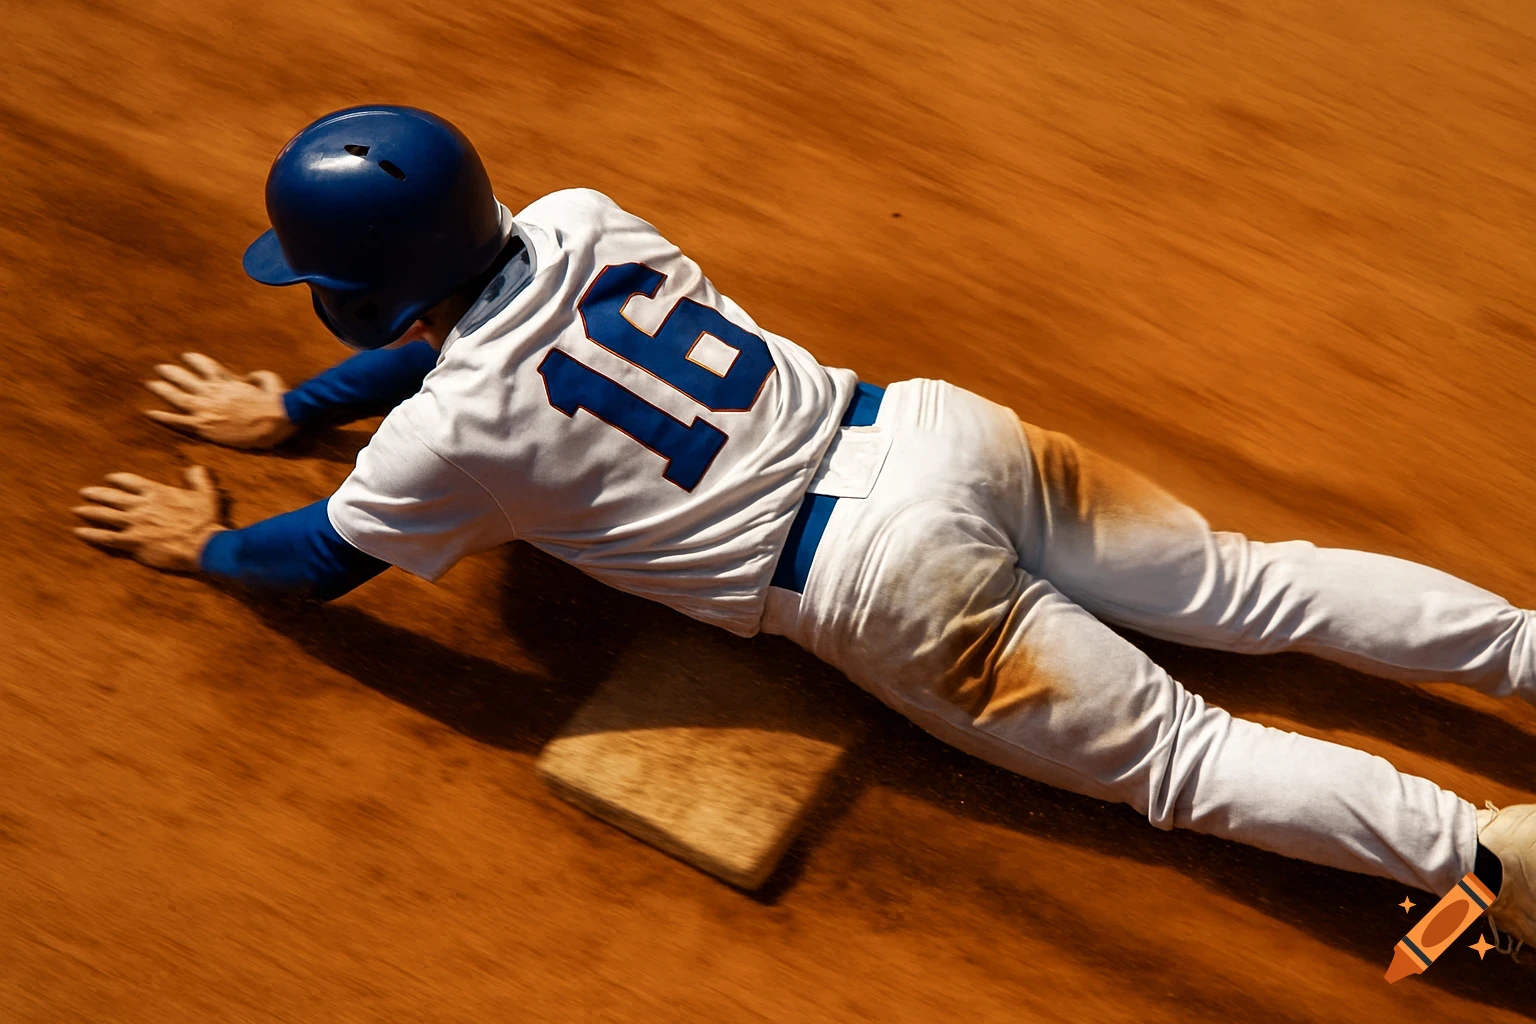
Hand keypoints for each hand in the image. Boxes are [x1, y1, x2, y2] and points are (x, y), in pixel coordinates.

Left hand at [73, 467, 224, 572]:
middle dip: (97, 493)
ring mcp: (135, 524)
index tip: (109, 478)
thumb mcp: (206, 495)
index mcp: (157, 492)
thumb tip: (194, 468)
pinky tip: (78, 532)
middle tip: (84, 492)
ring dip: (89, 511)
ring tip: (77, 510)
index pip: (131, 482)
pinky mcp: (132, 542)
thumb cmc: (206, 521)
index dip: (118, 479)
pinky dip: (91, 534)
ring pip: (105, 515)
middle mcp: (142, 506)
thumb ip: (198, 479)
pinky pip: (106, 537)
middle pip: (112, 497)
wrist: (203, 545)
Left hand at [145, 353, 296, 448]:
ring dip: (162, 389)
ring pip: (177, 396)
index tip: (186, 356)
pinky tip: (149, 413)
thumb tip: (247, 376)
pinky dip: (163, 417)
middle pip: (186, 379)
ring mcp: (207, 409)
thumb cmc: (277, 402)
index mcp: (228, 382)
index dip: (195, 361)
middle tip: (160, 368)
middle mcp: (213, 392)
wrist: (277, 421)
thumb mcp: (270, 380)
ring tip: (150, 383)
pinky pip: (178, 421)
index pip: (206, 367)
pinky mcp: (205, 426)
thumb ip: (256, 376)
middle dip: (172, 373)